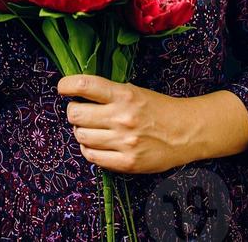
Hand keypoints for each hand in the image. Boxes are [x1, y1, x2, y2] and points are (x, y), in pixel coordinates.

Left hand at [57, 74, 196, 174]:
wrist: (185, 132)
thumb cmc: (158, 108)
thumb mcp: (135, 91)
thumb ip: (109, 93)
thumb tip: (78, 93)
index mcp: (124, 95)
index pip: (85, 85)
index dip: (67, 85)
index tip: (62, 87)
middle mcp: (122, 117)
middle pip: (76, 114)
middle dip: (73, 112)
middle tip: (79, 111)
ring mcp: (124, 142)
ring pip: (81, 136)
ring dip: (81, 131)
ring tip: (90, 128)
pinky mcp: (127, 162)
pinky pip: (92, 157)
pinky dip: (88, 149)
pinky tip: (94, 144)